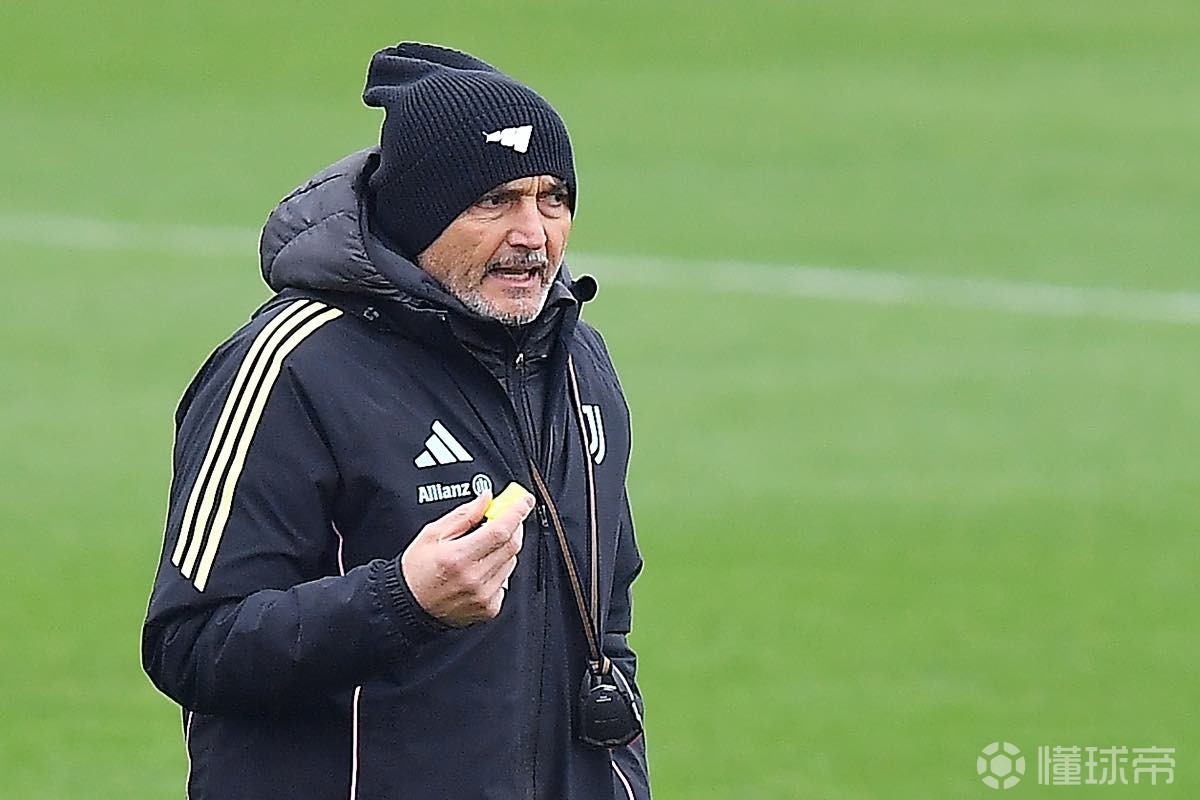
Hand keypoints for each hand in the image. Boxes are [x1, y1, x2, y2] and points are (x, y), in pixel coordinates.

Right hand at [400, 489, 533, 626]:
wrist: (409, 606)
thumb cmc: (417, 570)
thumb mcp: (432, 534)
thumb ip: (463, 515)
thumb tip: (486, 499)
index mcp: (458, 557)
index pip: (500, 530)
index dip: (516, 512)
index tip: (524, 500)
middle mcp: (474, 578)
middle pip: (511, 545)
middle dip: (514, 525)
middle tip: (506, 516)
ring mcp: (484, 595)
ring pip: (511, 562)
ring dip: (505, 547)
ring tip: (485, 545)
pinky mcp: (489, 607)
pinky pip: (506, 580)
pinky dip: (500, 568)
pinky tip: (482, 567)